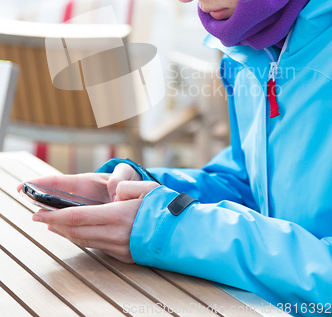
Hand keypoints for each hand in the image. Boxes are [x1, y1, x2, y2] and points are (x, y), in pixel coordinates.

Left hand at [18, 174, 158, 262]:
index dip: (57, 215)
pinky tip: (76, 233)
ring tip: (54, 225)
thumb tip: (113, 191)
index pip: (79, 216)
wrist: (183, 233)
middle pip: (76, 231)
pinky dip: (81, 238)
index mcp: (119, 216)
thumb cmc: (166, 207)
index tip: (40, 213)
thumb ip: (127, 186)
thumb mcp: (148, 188)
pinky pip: (96, 246)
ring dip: (66, 233)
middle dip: (55, 224)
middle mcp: (116, 235)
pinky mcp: (124, 255)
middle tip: (40, 218)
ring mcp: (119, 248)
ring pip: (84, 240)